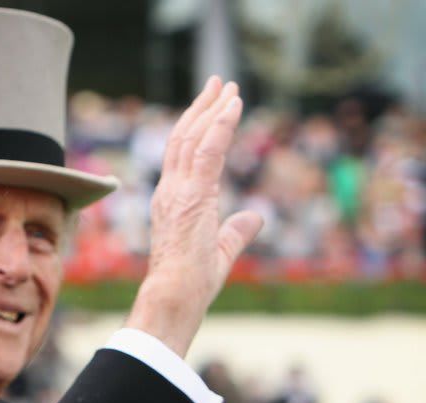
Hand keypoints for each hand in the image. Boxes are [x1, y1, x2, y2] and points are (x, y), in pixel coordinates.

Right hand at [126, 76, 263, 356]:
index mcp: (172, 202)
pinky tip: (233, 106)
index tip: (211, 107)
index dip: (196, 128)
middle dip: (202, 107)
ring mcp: (178, 191)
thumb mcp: (222, 251)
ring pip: (193, 137)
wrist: (175, 295)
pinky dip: (220, 124)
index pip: (182, 156)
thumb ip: (237, 230)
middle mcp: (170, 190)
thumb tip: (255, 217)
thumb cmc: (192, 283)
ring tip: (228, 86)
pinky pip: (207, 150)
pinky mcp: (193, 194)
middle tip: (218, 84)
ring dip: (212, 108)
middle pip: (183, 137)